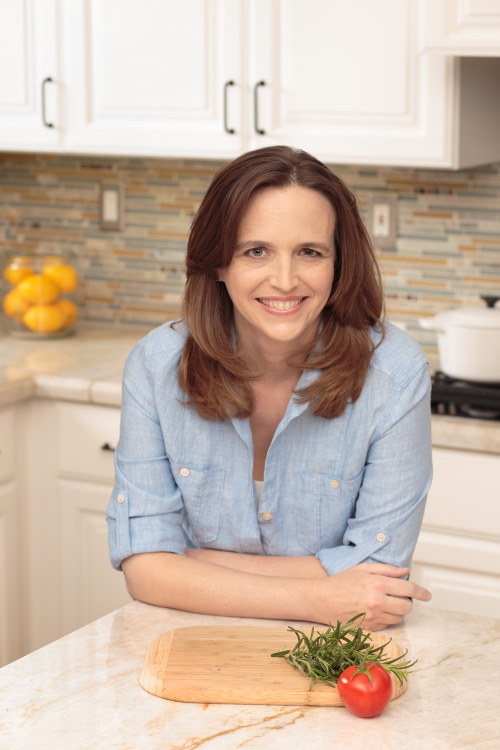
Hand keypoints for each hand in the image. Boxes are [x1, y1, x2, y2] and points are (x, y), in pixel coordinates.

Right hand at [307, 563, 431, 630]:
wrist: (321, 599)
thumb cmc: (341, 581)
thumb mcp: (363, 569)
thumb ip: (387, 570)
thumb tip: (405, 570)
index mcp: (377, 584)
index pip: (408, 588)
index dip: (421, 592)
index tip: (428, 595)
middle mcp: (376, 602)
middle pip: (406, 607)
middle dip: (407, 602)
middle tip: (399, 596)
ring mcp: (372, 617)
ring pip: (398, 618)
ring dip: (397, 611)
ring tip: (384, 603)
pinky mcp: (368, 628)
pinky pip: (387, 626)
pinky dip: (386, 619)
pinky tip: (375, 611)